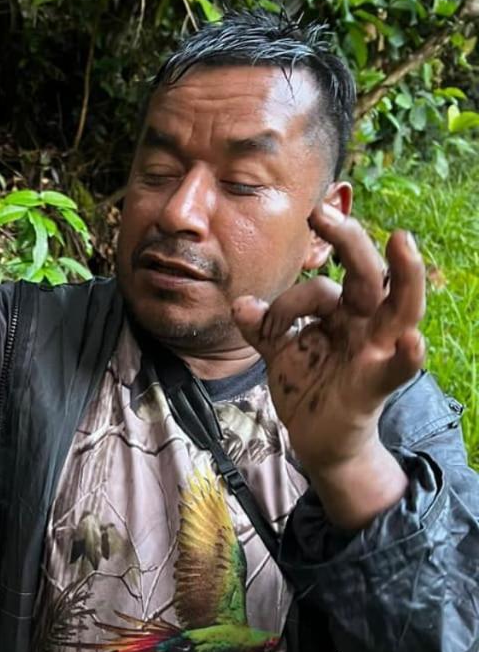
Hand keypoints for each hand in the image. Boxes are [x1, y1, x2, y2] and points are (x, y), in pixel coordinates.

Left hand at [232, 204, 425, 527]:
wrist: (319, 440)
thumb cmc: (308, 387)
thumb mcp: (279, 354)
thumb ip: (262, 327)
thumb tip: (239, 304)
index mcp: (341, 313)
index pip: (319, 289)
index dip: (287, 303)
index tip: (257, 319)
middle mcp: (364, 323)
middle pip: (366, 274)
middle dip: (348, 240)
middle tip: (321, 211)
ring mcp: (375, 350)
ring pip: (401, 307)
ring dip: (405, 275)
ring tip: (402, 242)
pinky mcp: (377, 383)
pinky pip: (398, 368)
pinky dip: (407, 356)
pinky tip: (412, 341)